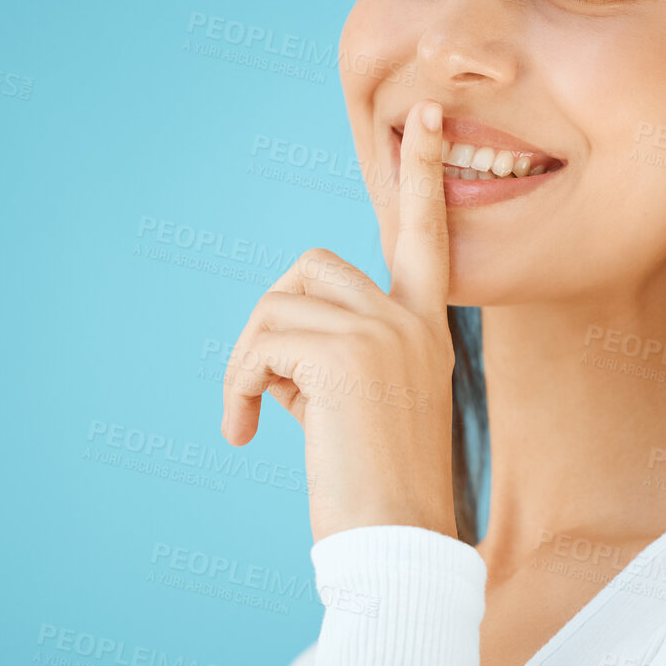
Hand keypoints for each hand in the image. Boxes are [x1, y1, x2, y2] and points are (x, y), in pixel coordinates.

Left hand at [220, 100, 457, 544]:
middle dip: (273, 318)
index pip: (426, 235)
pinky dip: (238, 385)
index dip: (424, 174)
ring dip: (250, 361)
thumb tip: (281, 336)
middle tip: (265, 388)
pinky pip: (261, 340)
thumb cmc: (380, 491)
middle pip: (311, 266)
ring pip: (277, 303)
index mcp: (426, 327)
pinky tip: (244, 432)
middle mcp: (411, 319)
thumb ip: (343, 353)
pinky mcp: (345, 354)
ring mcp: (384, 332)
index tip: (427, 119)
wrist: (399, 546)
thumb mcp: (371, 406)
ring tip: (257, 417)